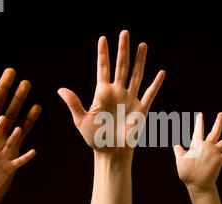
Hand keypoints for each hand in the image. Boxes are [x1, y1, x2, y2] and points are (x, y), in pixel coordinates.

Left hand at [58, 30, 164, 156]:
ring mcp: (130, 99)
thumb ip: (74, 103)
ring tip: (142, 45)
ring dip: (140, 60)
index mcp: (102, 93)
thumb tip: (60, 89)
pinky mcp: (141, 109)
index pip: (103, 68)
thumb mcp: (81, 120)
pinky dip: (156, 84)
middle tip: (124, 33)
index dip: (103, 53)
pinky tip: (161, 72)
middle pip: (121, 66)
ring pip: (136, 75)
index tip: (103, 38)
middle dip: (123, 49)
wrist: (111, 152)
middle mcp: (118, 92)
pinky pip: (150, 93)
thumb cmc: (95, 139)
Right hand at [173, 113, 221, 191]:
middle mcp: (207, 147)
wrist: (197, 185)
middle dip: (218, 122)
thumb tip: (176, 145)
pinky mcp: (220, 160)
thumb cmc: (187, 173)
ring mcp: (215, 153)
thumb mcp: (179, 160)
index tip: (200, 115)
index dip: (199, 123)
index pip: (197, 131)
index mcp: (196, 146)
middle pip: (214, 132)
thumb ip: (178, 151)